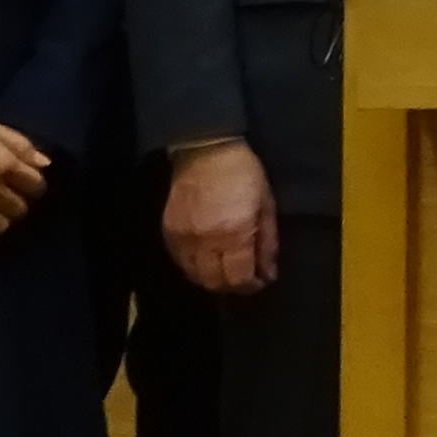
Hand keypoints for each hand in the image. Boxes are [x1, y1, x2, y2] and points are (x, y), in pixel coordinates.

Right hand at [163, 141, 282, 293]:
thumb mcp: (266, 205)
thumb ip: (267, 243)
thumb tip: (268, 274)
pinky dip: (194, 267)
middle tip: (243, 276)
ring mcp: (183, 238)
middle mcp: (205, 242)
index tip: (259, 281)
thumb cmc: (244, 173)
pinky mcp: (168, 232)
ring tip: (225, 268)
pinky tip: (207, 258)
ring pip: (194, 276)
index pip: (238, 278)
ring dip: (211, 278)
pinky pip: (180, 262)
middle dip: (231, 285)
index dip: (250, 286)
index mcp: (234, 234)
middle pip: (213, 283)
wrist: (204, 150)